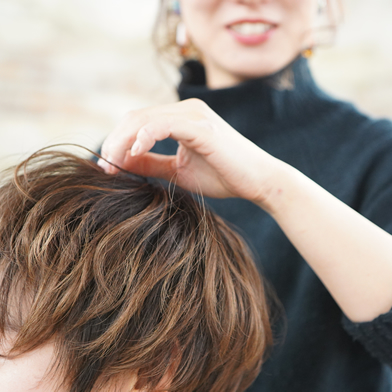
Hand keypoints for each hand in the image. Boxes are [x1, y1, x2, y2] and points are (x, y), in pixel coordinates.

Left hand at [98, 99, 280, 204]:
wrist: (258, 181)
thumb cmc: (223, 176)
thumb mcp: (177, 171)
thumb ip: (151, 164)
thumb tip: (122, 163)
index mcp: (181, 119)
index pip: (139, 122)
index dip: (117, 142)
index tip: (106, 166)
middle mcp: (186, 110)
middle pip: (136, 117)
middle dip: (114, 141)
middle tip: (104, 166)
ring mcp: (194, 115)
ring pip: (145, 118)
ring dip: (123, 141)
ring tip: (112, 163)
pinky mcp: (200, 126)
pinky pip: (163, 124)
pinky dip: (144, 137)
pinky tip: (132, 154)